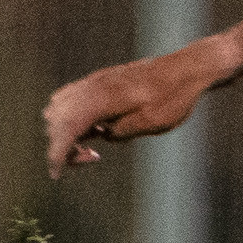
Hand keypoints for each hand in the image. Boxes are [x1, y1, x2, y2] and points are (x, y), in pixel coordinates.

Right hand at [41, 49, 219, 178]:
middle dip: (63, 145)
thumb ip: (120, 132)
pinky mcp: (98, 82)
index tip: (56, 174)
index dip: (56, 154)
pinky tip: (97, 127)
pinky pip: (69, 100)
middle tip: (92, 157)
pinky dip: (71, 117)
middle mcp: (91, 86)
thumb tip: (101, 134)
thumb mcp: (151, 123)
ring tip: (93, 143)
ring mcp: (93, 81)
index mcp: (101, 97)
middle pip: (56, 121)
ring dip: (65, 130)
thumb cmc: (174, 96)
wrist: (187, 69)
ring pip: (58, 109)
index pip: (65, 128)